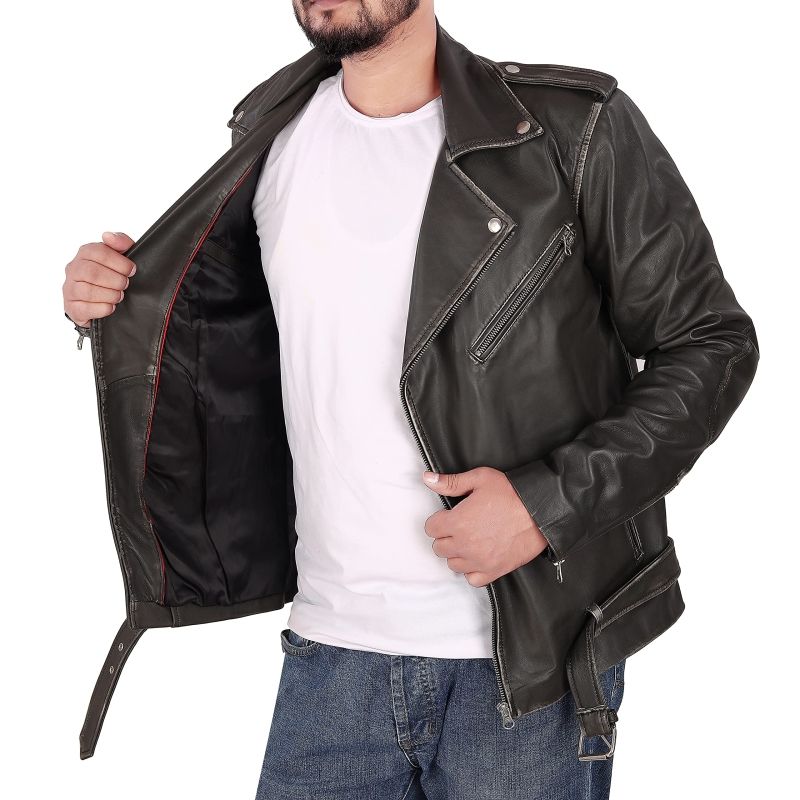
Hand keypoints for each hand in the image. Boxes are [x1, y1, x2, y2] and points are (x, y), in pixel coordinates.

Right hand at [63, 231, 136, 326]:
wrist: (102, 301)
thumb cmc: (113, 275)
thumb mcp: (122, 256)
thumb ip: (120, 242)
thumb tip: (108, 236)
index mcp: (85, 253)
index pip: (98, 252)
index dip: (119, 262)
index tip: (132, 270)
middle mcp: (73, 269)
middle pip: (92, 272)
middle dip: (116, 280)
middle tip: (125, 284)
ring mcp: (69, 289)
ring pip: (88, 291)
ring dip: (111, 295)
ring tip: (119, 296)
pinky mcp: (71, 308)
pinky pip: (85, 309)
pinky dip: (103, 308)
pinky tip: (111, 307)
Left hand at [421, 466, 548, 586]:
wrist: (541, 511)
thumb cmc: (512, 493)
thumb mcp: (479, 479)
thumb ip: (450, 482)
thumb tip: (428, 479)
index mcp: (458, 522)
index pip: (431, 528)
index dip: (439, 519)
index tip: (450, 515)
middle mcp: (465, 545)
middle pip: (439, 547)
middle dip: (446, 536)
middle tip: (461, 526)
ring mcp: (479, 560)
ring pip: (453, 564)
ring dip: (458, 553)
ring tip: (470, 540)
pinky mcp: (495, 571)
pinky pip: (472, 579)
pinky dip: (472, 570)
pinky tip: (479, 556)